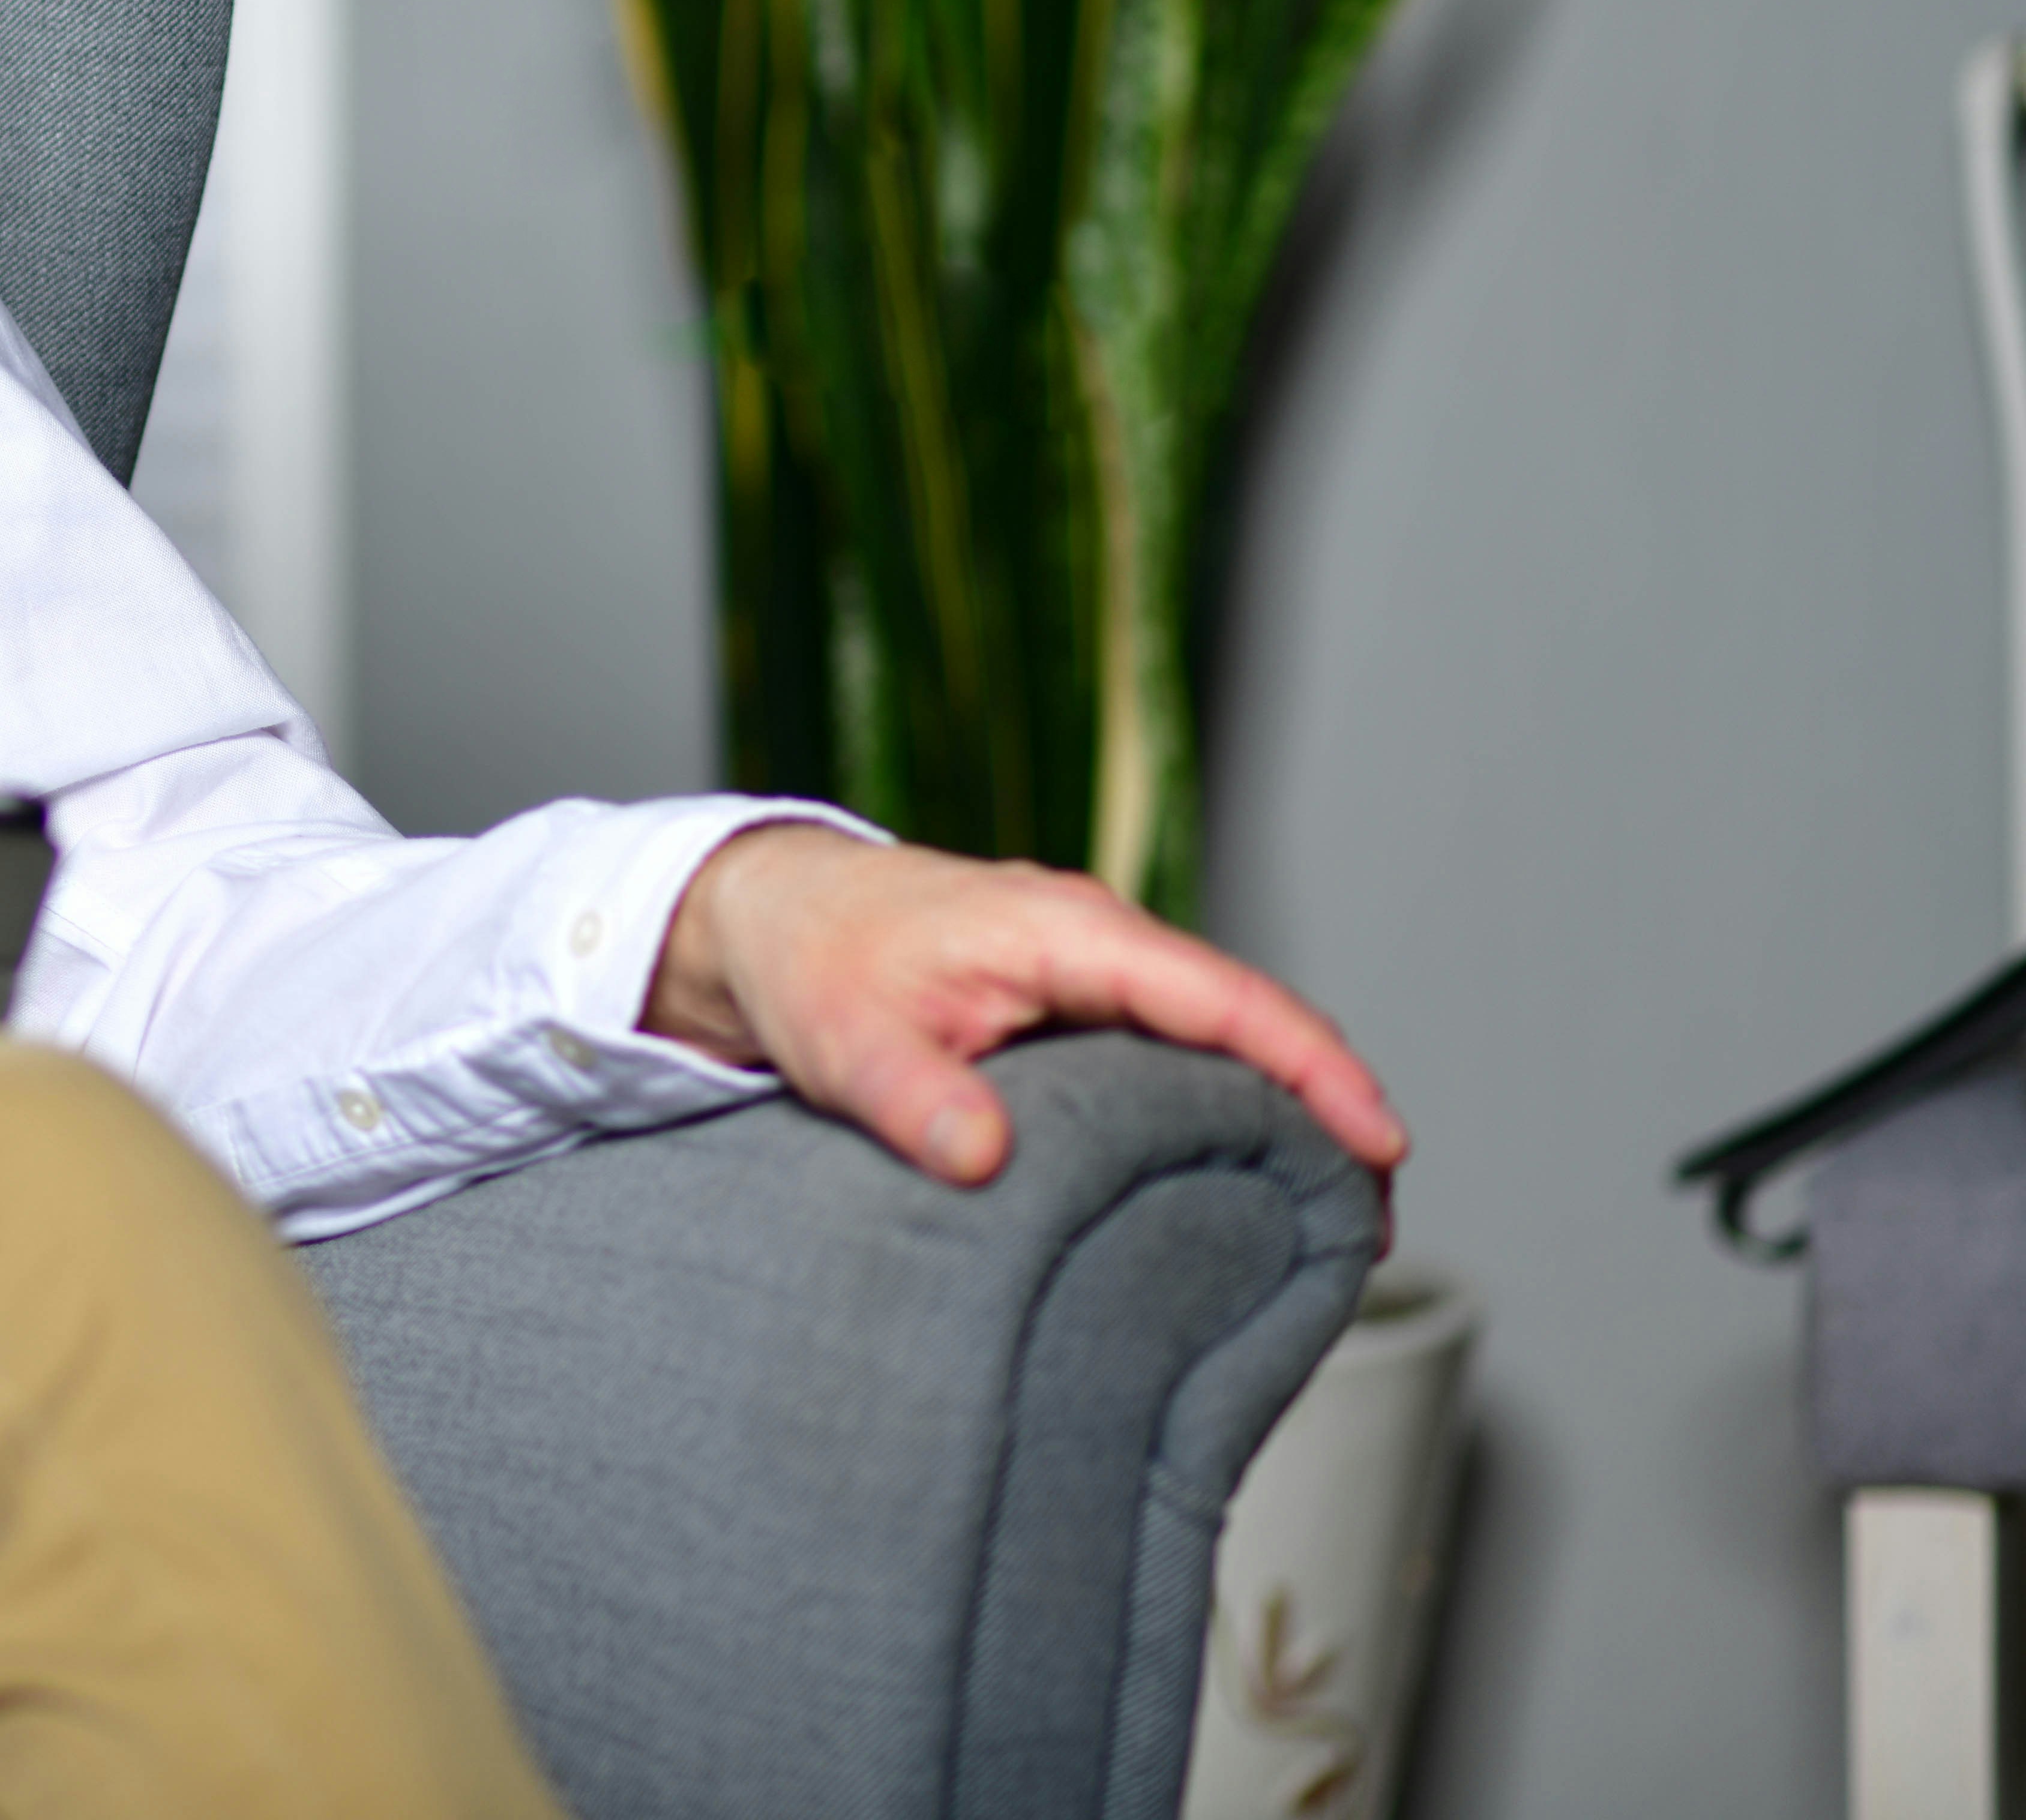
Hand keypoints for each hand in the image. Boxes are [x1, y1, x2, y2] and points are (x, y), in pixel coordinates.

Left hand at [642, 823, 1408, 1191]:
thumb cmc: (809, 962)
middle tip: (1370, 1230)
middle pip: (1252, 1023)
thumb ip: (909, 1097)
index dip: (1312, 1069)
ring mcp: (1096, 974)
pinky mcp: (1078, 1008)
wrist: (766, 915)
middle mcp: (1101, 944)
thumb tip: (980, 1157)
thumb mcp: (843, 1038)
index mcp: (1068, 932)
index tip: (1378, 1143)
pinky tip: (1243, 1182)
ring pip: (1223, 1042)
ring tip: (1332, 1226)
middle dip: (1327, 1113)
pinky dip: (1228, 1110)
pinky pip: (1179, 1055)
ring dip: (1284, 1117)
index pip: (1223, 998)